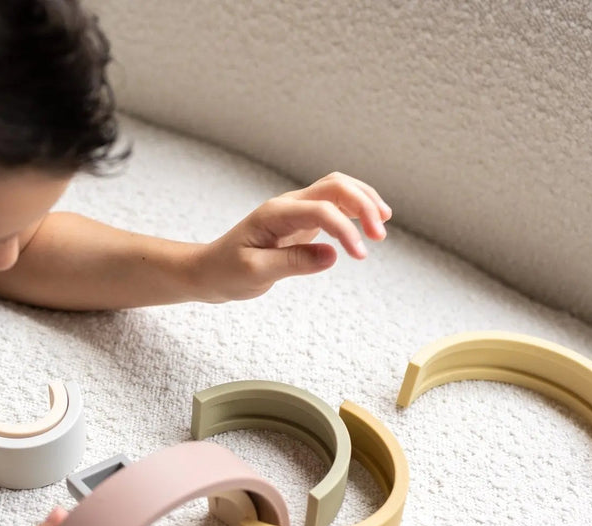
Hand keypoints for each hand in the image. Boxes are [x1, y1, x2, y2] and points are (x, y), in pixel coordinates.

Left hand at [190, 171, 391, 301]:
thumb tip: (332, 256)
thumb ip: (293, 263)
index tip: (359, 255)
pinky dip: (354, 210)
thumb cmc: (226, 271)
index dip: (345, 229)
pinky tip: (368, 224)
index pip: (321, 210)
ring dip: (363, 201)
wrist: (209, 271)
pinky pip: (333, 205)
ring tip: (382, 225)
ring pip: (337, 190)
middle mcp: (288, 205)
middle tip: (379, 235)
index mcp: (275, 214)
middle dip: (363, 204)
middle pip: (335, 186)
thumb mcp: (255, 273)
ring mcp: (296, 211)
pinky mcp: (301, 222)